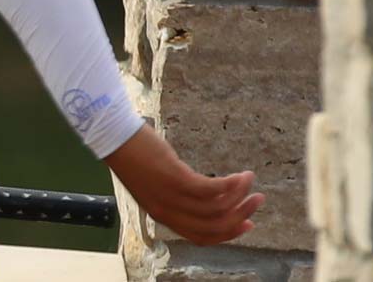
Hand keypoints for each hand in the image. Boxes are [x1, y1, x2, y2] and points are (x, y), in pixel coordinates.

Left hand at [104, 125, 263, 244]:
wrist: (114, 136)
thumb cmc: (134, 155)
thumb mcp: (154, 185)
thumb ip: (175, 196)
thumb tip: (205, 197)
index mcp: (164, 216)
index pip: (202, 237)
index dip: (228, 233)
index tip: (248, 223)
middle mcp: (168, 211)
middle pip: (214, 226)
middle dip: (241, 215)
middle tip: (258, 201)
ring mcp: (171, 196)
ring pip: (216, 209)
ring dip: (240, 196)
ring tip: (250, 181)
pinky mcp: (174, 178)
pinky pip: (211, 190)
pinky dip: (231, 185)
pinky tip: (241, 175)